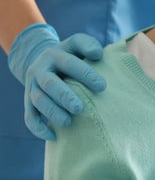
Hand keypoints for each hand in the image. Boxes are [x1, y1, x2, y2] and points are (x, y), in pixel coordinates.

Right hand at [7, 23, 105, 140]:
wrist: (44, 61)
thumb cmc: (70, 54)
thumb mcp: (77, 43)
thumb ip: (88, 45)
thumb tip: (98, 54)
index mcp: (54, 55)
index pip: (69, 63)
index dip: (85, 74)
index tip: (102, 87)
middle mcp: (40, 70)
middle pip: (49, 84)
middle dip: (64, 97)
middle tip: (79, 108)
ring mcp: (32, 86)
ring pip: (38, 101)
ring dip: (52, 112)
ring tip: (68, 122)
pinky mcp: (28, 101)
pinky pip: (29, 117)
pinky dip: (39, 128)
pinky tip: (53, 136)